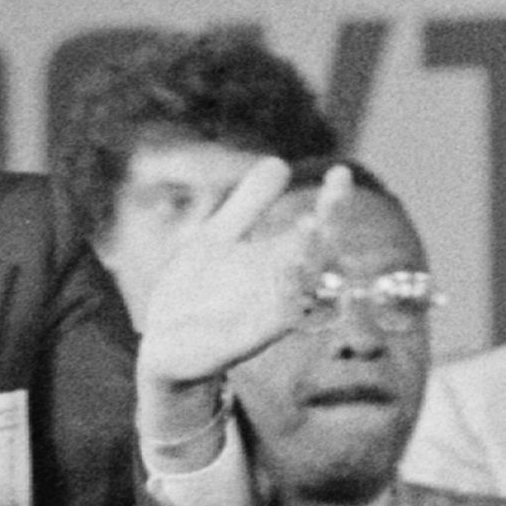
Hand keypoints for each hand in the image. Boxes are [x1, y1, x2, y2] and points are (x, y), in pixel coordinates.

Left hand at [133, 158, 330, 401]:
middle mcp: (281, 285)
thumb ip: (248, 205)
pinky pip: (271, 326)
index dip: (332, 202)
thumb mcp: (216, 238)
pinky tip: (289, 291)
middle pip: (316, 257)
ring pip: (301, 290)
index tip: (340, 171)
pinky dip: (283, 310)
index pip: (317, 228)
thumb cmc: (197, 291)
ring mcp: (266, 315)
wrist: (165, 344)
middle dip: (324, 233)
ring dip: (307, 266)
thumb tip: (280, 161)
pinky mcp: (244, 342)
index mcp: (278, 259)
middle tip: (325, 206)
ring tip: (310, 233)